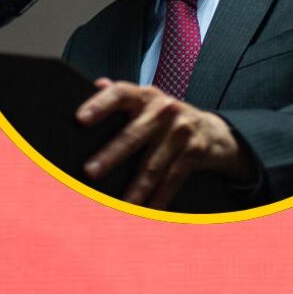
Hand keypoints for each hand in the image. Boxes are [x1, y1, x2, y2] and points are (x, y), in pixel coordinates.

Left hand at [76, 79, 255, 208]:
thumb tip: (97, 83)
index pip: (120, 94)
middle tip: (90, 171)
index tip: (80, 119)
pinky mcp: (195, 151)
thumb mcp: (146, 102)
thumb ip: (122, 95)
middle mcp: (164, 109)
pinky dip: (161, 197)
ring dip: (137, 186)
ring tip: (121, 204)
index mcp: (145, 96)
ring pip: (154, 163)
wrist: (213, 131)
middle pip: (133, 135)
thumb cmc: (166, 119)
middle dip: (111, 155)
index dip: (99, 105)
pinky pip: (174, 178)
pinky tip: (149, 210)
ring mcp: (182, 130)